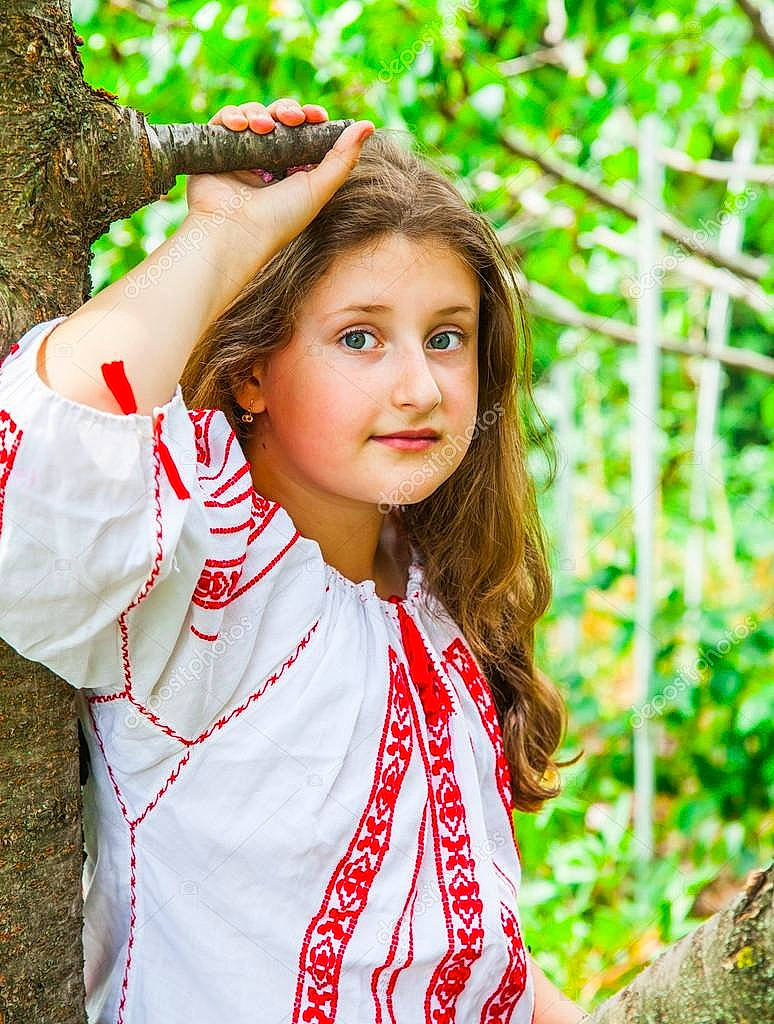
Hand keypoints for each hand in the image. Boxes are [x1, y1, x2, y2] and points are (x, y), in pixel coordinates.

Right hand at [185, 98, 373, 253]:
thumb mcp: (319, 189)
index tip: (317, 116)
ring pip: (252, 116)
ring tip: (264, 127)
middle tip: (292, 118)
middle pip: (278, 119)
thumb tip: (369, 125)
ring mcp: (239, 157)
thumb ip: (343, 158)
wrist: (233, 234)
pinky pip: (225, 121)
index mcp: (290, 173)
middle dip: (287, 111)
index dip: (309, 119)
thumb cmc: (279, 219)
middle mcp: (265, 164)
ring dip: (260, 113)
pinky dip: (234, 116)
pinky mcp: (214, 152)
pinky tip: (241, 126)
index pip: (301, 134)